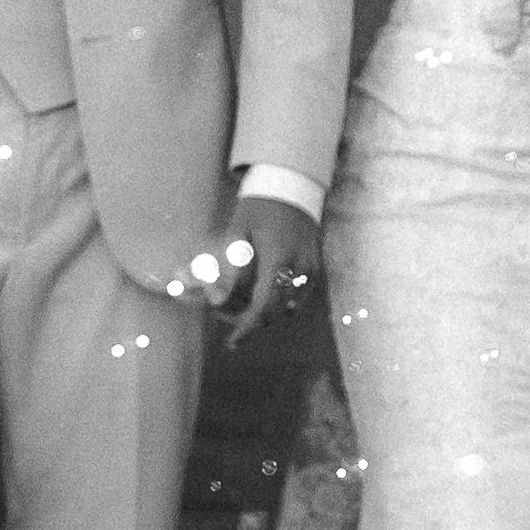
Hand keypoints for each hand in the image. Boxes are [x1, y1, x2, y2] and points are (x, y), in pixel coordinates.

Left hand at [214, 192, 322, 348]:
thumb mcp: (237, 233)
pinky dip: (278, 301)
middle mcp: (299, 268)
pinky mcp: (316, 269)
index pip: (263, 305)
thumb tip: (213, 300)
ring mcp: (311, 270)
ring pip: (286, 308)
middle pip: (274, 312)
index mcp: (278, 257)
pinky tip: (260, 289)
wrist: (291, 187)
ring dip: (263, 311)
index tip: (232, 342)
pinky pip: (296, 297)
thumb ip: (229, 269)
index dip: (247, 327)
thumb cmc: (258, 208)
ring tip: (240, 299)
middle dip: (249, 318)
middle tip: (225, 313)